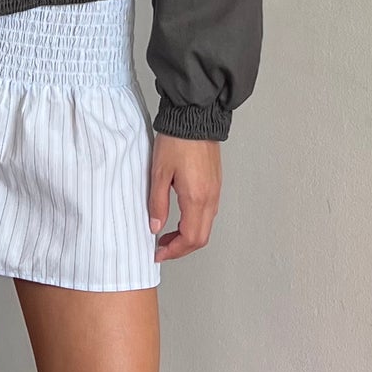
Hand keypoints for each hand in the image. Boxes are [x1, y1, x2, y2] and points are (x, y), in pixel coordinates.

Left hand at [148, 134, 220, 259]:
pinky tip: (180, 218)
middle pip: (201, 238)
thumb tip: (156, 227)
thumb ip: (157, 204)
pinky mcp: (216, 184)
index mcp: (196, 198)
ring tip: (168, 235)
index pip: (190, 238)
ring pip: (206, 226)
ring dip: (188, 236)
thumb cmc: (177, 141)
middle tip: (162, 248)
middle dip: (181, 248)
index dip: (174, 251)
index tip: (158, 253)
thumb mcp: (159, 173)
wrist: (195, 117)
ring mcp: (215, 191)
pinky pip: (209, 213)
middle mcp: (210, 198)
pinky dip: (195, 223)